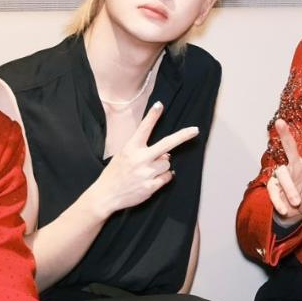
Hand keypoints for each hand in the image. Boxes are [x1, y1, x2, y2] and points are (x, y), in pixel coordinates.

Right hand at [86, 102, 198, 217]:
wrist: (106, 195)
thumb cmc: (116, 173)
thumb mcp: (123, 155)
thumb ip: (143, 151)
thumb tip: (167, 152)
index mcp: (131, 148)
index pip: (144, 128)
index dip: (152, 116)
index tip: (160, 105)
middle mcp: (139, 159)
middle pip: (167, 144)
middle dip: (183, 136)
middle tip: (195, 130)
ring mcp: (146, 173)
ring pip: (167, 162)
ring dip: (162, 165)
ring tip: (148, 171)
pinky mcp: (150, 187)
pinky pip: (167, 177)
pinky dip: (163, 177)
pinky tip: (151, 179)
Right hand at [268, 115, 301, 226]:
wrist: (295, 214)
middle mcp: (297, 166)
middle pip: (290, 148)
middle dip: (285, 135)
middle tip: (280, 122)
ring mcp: (284, 175)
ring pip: (283, 174)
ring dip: (290, 190)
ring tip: (296, 203)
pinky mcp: (273, 185)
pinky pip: (274, 190)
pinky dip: (279, 202)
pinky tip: (285, 210)